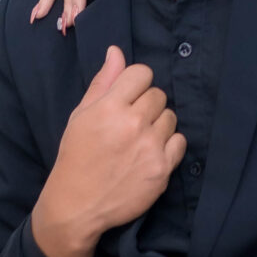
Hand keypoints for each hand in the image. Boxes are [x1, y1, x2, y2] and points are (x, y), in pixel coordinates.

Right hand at [29, 46, 185, 256]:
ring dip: (158, 125)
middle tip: (130, 123)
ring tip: (140, 140)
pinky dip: (169, 146)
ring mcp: (150, 147)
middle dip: (146, 105)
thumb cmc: (76, 156)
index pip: (142, 73)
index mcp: (110, 106)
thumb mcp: (81, 115)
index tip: (127, 98)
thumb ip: (102, 82)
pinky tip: (150, 154)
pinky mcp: (162, 169)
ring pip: (170, 117)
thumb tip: (117, 51)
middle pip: (158, 94)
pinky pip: (180, 142)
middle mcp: (133, 123)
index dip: (135, 83)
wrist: (77, 205)